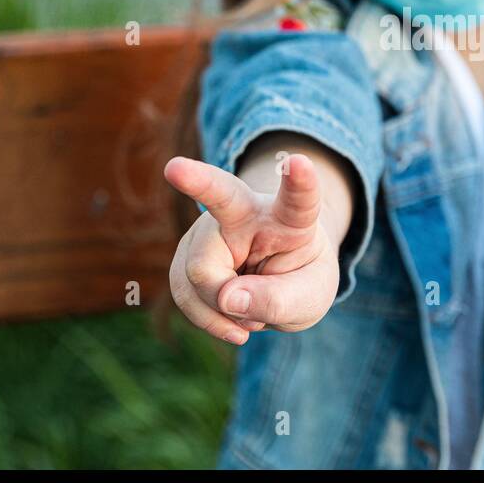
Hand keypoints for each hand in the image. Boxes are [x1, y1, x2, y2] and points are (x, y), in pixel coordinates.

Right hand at [163, 153, 341, 341]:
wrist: (279, 278)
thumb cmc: (301, 278)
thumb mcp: (309, 299)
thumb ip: (278, 301)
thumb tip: (226, 299)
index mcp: (290, 219)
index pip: (298, 199)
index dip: (300, 182)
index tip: (298, 161)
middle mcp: (246, 212)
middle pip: (221, 196)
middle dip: (197, 180)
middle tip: (174, 168)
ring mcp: (211, 229)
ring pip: (199, 273)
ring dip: (221, 310)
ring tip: (249, 319)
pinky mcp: (187, 252)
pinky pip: (185, 293)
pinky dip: (208, 318)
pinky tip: (230, 320)